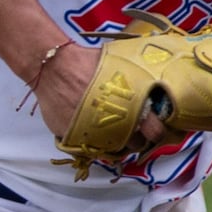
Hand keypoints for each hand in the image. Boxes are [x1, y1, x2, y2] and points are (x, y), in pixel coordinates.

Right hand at [30, 42, 166, 146]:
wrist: (54, 67)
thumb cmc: (90, 62)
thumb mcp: (124, 64)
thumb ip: (141, 78)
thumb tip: (157, 80)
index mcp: (131, 108)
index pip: (155, 132)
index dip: (157, 130)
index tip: (156, 125)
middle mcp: (113, 126)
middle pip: (136, 145)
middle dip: (138, 136)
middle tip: (135, 126)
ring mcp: (92, 136)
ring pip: (114, 149)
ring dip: (118, 140)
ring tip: (116, 126)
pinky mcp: (73, 140)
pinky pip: (90, 147)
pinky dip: (95, 140)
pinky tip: (96, 127)